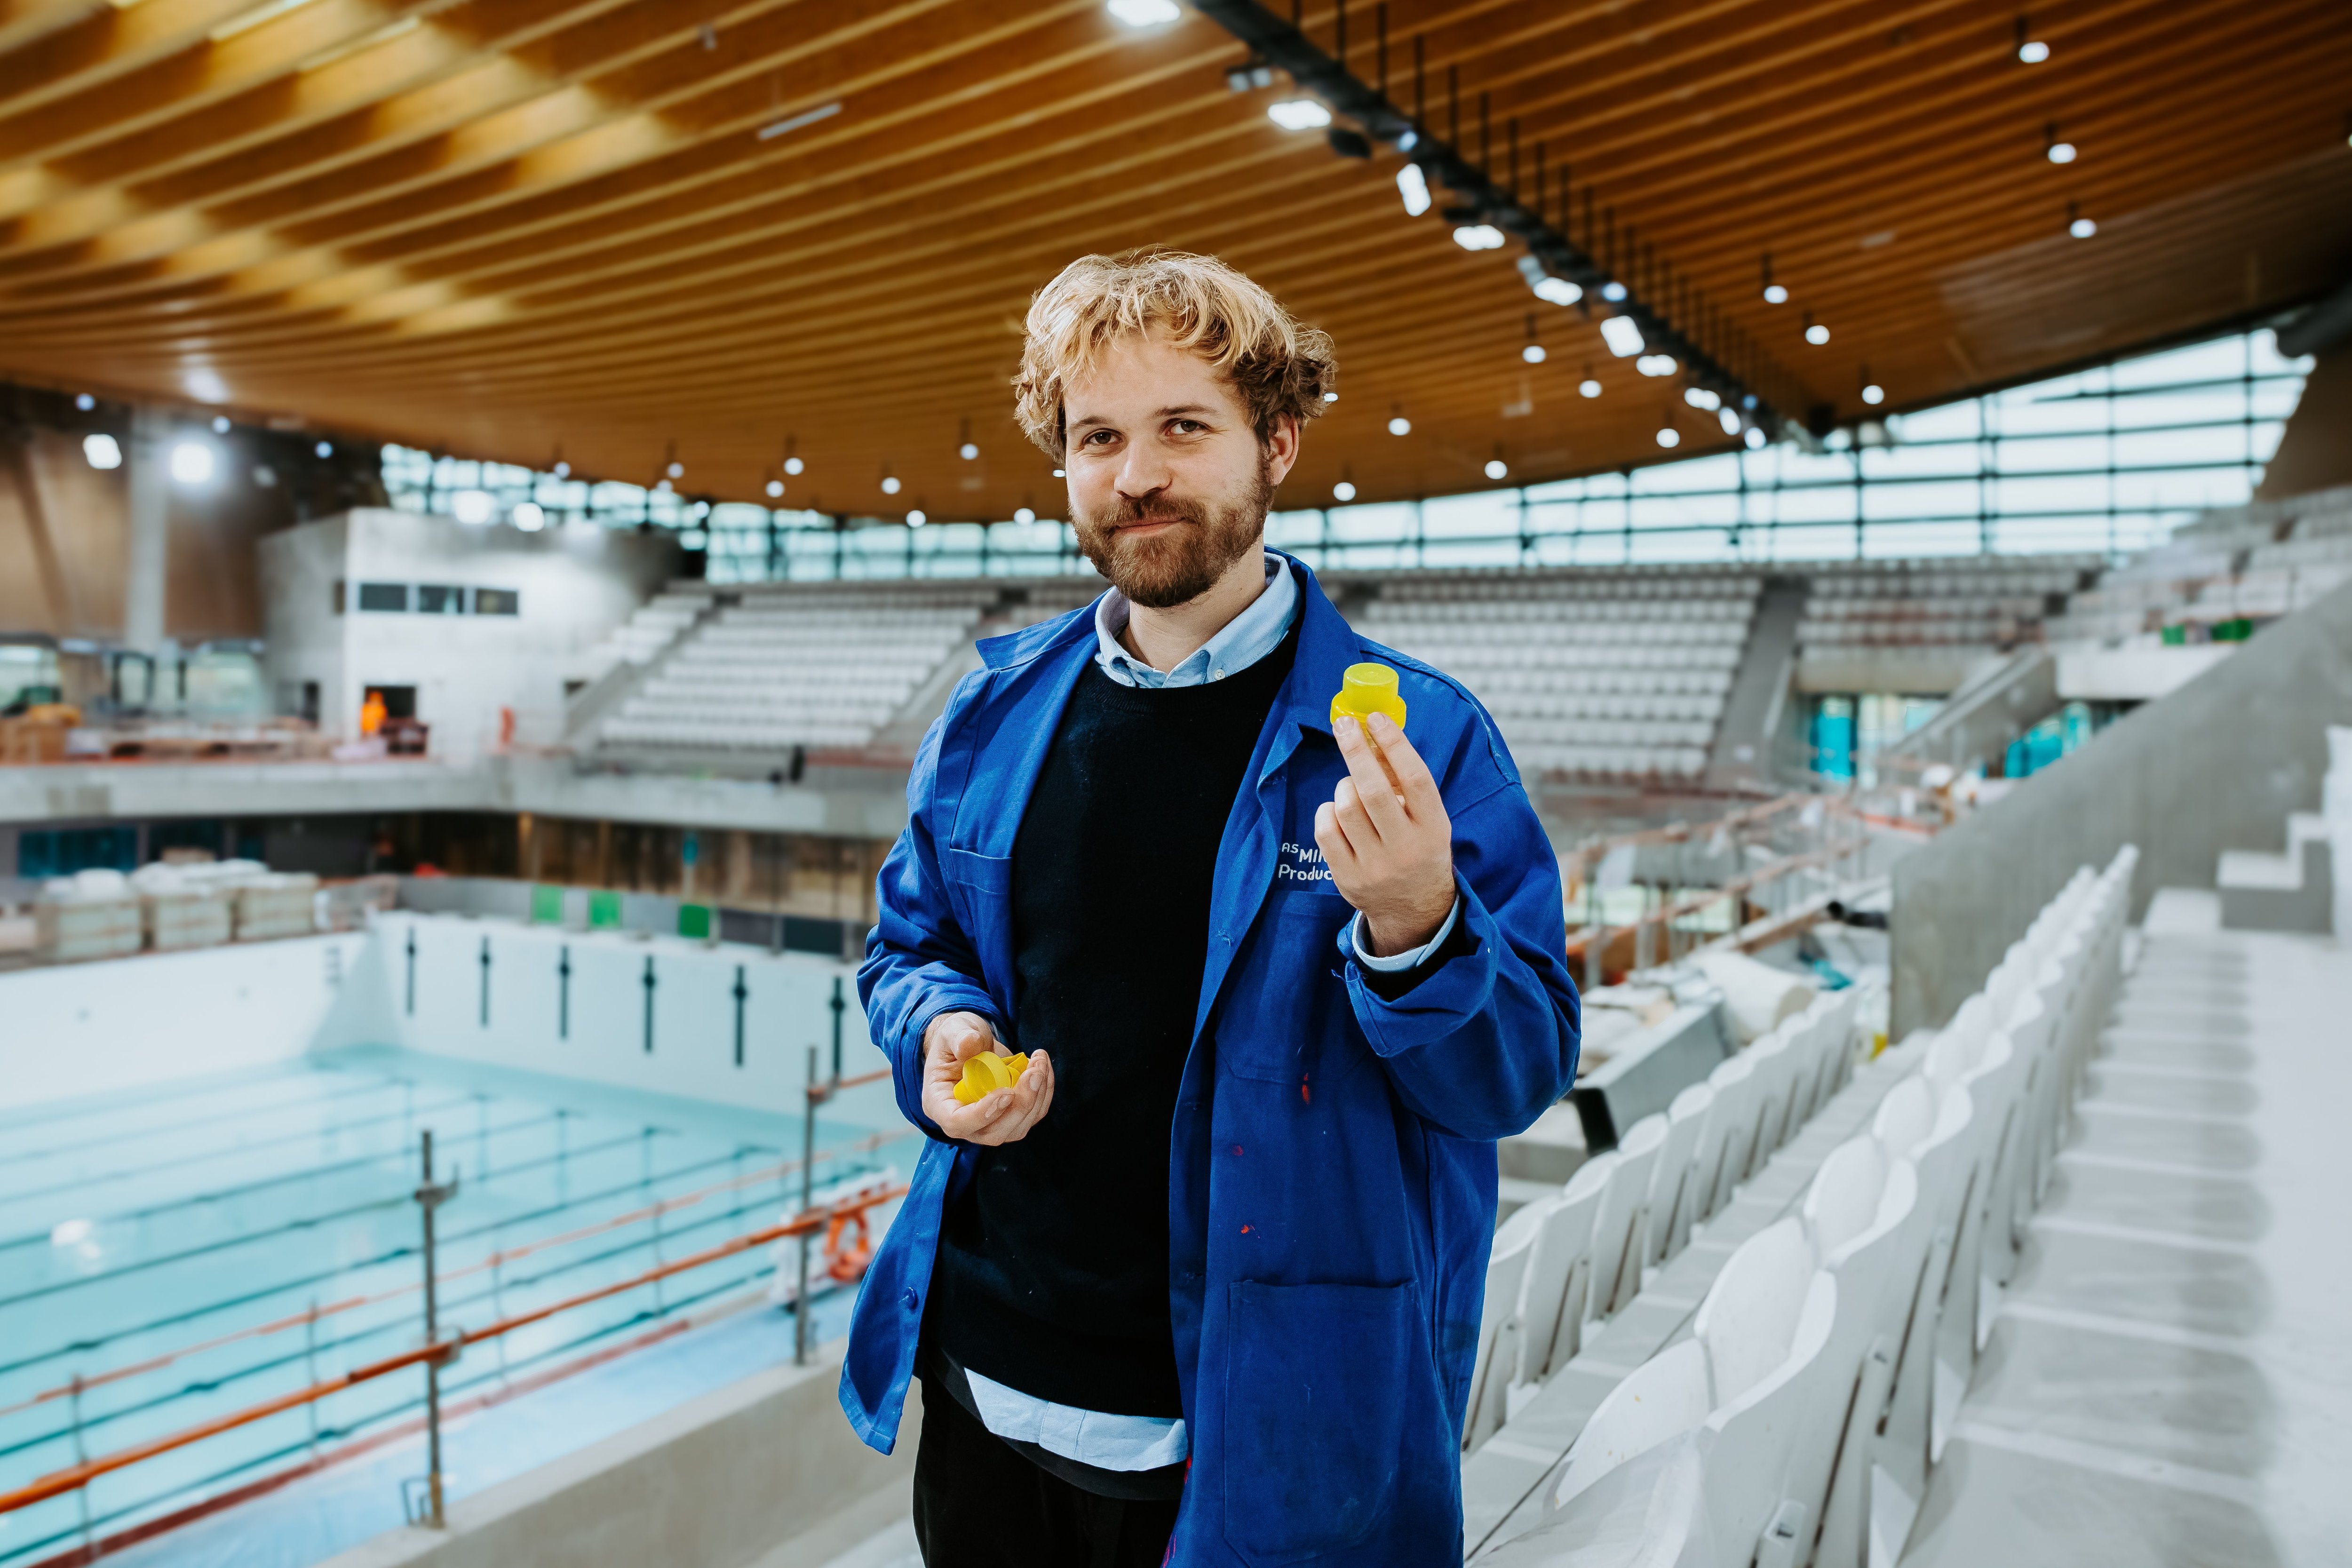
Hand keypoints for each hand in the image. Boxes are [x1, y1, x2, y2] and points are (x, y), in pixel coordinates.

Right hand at [919, 1011, 1054, 1144]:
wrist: (970, 1043)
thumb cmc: (957, 1038)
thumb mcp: (953, 1030)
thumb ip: (960, 1037)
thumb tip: (970, 1043)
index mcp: (940, 1104)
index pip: (957, 1123)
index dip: (982, 1114)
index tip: (1006, 1091)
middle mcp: (964, 1122)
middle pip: (993, 1133)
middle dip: (1020, 1105)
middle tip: (1034, 1072)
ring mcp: (988, 1124)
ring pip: (1017, 1128)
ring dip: (1036, 1098)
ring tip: (1039, 1063)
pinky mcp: (1010, 1117)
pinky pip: (1032, 1115)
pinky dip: (1043, 1093)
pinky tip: (1043, 1068)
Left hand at [1315, 712, 1454, 956]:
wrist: (1415, 909)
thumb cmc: (1419, 847)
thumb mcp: (1427, 818)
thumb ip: (1403, 782)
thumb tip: (1372, 734)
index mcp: (1433, 828)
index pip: (1415, 778)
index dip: (1394, 744)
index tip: (1375, 719)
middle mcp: (1406, 848)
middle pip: (1373, 790)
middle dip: (1355, 751)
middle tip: (1344, 725)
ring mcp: (1375, 866)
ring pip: (1346, 807)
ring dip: (1344, 785)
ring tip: (1352, 786)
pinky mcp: (1347, 878)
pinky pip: (1326, 830)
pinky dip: (1328, 811)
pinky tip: (1338, 811)